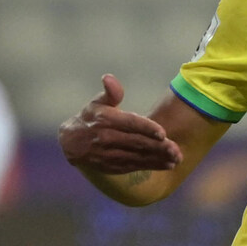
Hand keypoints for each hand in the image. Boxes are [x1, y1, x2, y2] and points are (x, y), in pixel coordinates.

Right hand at [59, 74, 182, 174]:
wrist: (70, 143)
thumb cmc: (90, 118)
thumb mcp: (97, 102)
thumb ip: (110, 92)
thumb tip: (109, 78)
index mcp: (105, 119)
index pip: (129, 123)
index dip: (146, 128)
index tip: (162, 133)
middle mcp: (106, 138)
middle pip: (136, 142)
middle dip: (158, 147)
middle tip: (176, 150)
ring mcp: (109, 154)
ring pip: (137, 157)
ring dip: (158, 159)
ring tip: (176, 159)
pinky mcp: (112, 166)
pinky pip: (134, 167)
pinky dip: (151, 166)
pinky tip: (166, 165)